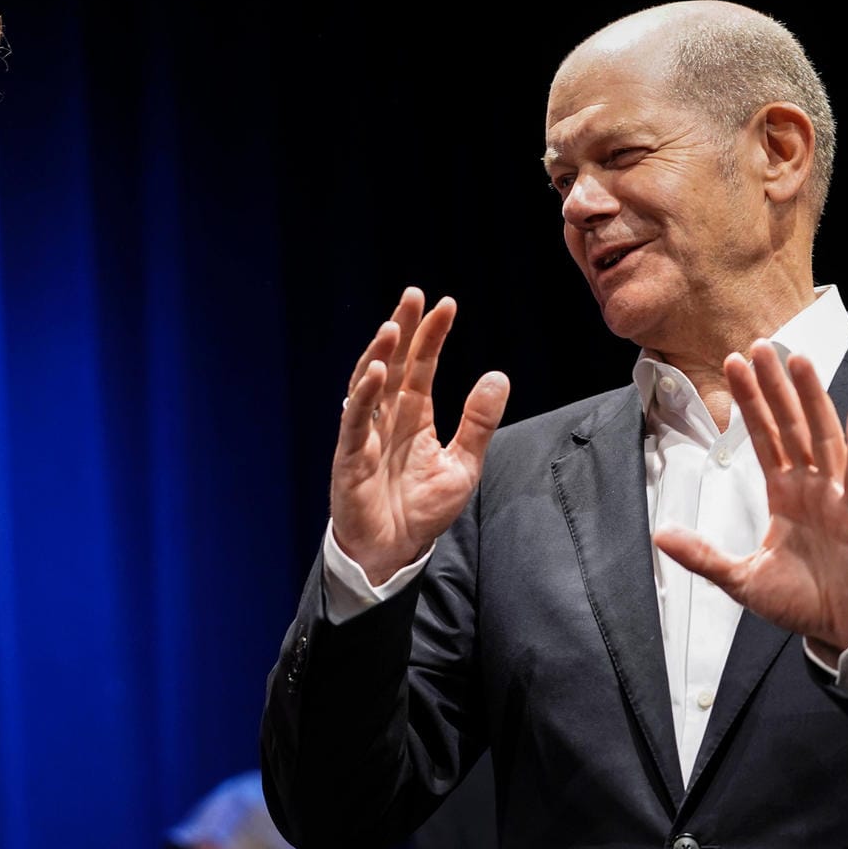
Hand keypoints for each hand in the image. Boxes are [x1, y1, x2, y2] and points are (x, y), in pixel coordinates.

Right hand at [332, 287, 509, 584]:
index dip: (432, 336)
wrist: (394, 553)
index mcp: (414, 417)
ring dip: (379, 354)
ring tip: (394, 326)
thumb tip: (498, 375)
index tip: (446, 304)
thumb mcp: (463, 465)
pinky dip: (364, 394)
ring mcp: (366, 434)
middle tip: (413, 295)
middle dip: (402, 329)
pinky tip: (377, 371)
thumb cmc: (422, 511)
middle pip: (393, 364)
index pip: (422, 366)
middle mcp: (387, 418)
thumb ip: (478, 422)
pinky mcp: (350, 456)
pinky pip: (355, 419)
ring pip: (368, 384)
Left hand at [652, 341, 847, 663]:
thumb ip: (702, 555)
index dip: (749, 402)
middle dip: (774, 386)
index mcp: (784, 495)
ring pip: (822, 438)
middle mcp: (810, 488)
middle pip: (790, 426)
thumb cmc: (800, 601)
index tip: (734, 366)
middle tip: (761, 344)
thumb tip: (660, 535)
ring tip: (799, 361)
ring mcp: (835, 498)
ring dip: (812, 399)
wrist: (839, 630)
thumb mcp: (739, 579)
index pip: (763, 438)